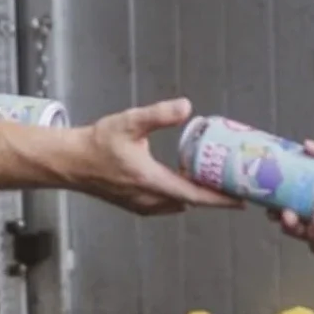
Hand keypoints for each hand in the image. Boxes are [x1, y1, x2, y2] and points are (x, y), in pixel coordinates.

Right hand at [79, 98, 241, 215]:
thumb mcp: (129, 122)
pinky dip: (180, 195)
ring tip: (212, 179)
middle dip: (213, 195)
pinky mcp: (136, 205)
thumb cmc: (97, 143)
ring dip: (195, 195)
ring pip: (179, 204)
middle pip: (191, 202)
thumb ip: (158, 115)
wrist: (70, 161)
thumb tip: (186, 107)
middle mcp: (149, 199)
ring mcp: (142, 206)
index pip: (194, 196)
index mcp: (151, 181)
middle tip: (233, 182)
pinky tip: (183, 179)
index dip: (220, 199)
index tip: (242, 199)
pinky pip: (166, 204)